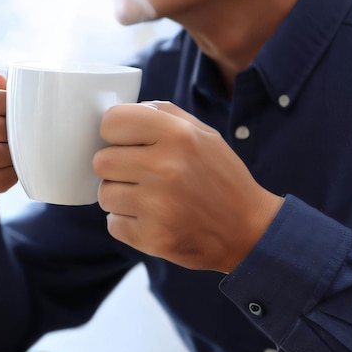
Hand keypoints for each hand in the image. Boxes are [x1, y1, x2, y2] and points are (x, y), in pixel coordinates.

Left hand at [94, 101, 282, 271]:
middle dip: (116, 167)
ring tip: (148, 197)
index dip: (114, 132)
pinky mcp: (153, 237)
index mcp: (177, 133)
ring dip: (120, 196)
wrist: (250, 230)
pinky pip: (113, 224)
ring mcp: (158, 205)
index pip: (112, 121)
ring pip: (104, 194)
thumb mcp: (202, 132)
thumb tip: (120, 114)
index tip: (124, 141)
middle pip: (101, 161)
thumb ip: (162, 114)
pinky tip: (152, 218)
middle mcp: (166, 167)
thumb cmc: (220, 176)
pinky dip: (127, 222)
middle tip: (138, 173)